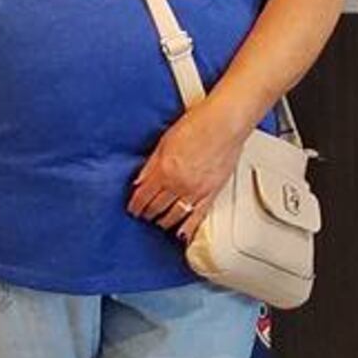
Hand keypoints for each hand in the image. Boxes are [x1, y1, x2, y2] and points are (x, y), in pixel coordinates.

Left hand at [129, 101, 247, 244]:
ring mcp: (196, 191)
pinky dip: (187, 228)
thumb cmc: (198, 124)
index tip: (133, 208)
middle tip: (144, 215)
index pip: (143, 195)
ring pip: (174, 215)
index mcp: (164, 169)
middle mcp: (178, 184)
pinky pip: (197, 217)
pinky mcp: (212, 193)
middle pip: (157, 207)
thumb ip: (151, 164)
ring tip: (160, 222)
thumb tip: (140, 180)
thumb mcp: (165, 140)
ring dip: (164, 221)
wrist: (224, 123)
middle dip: (148, 213)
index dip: (135, 205)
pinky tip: (181, 233)